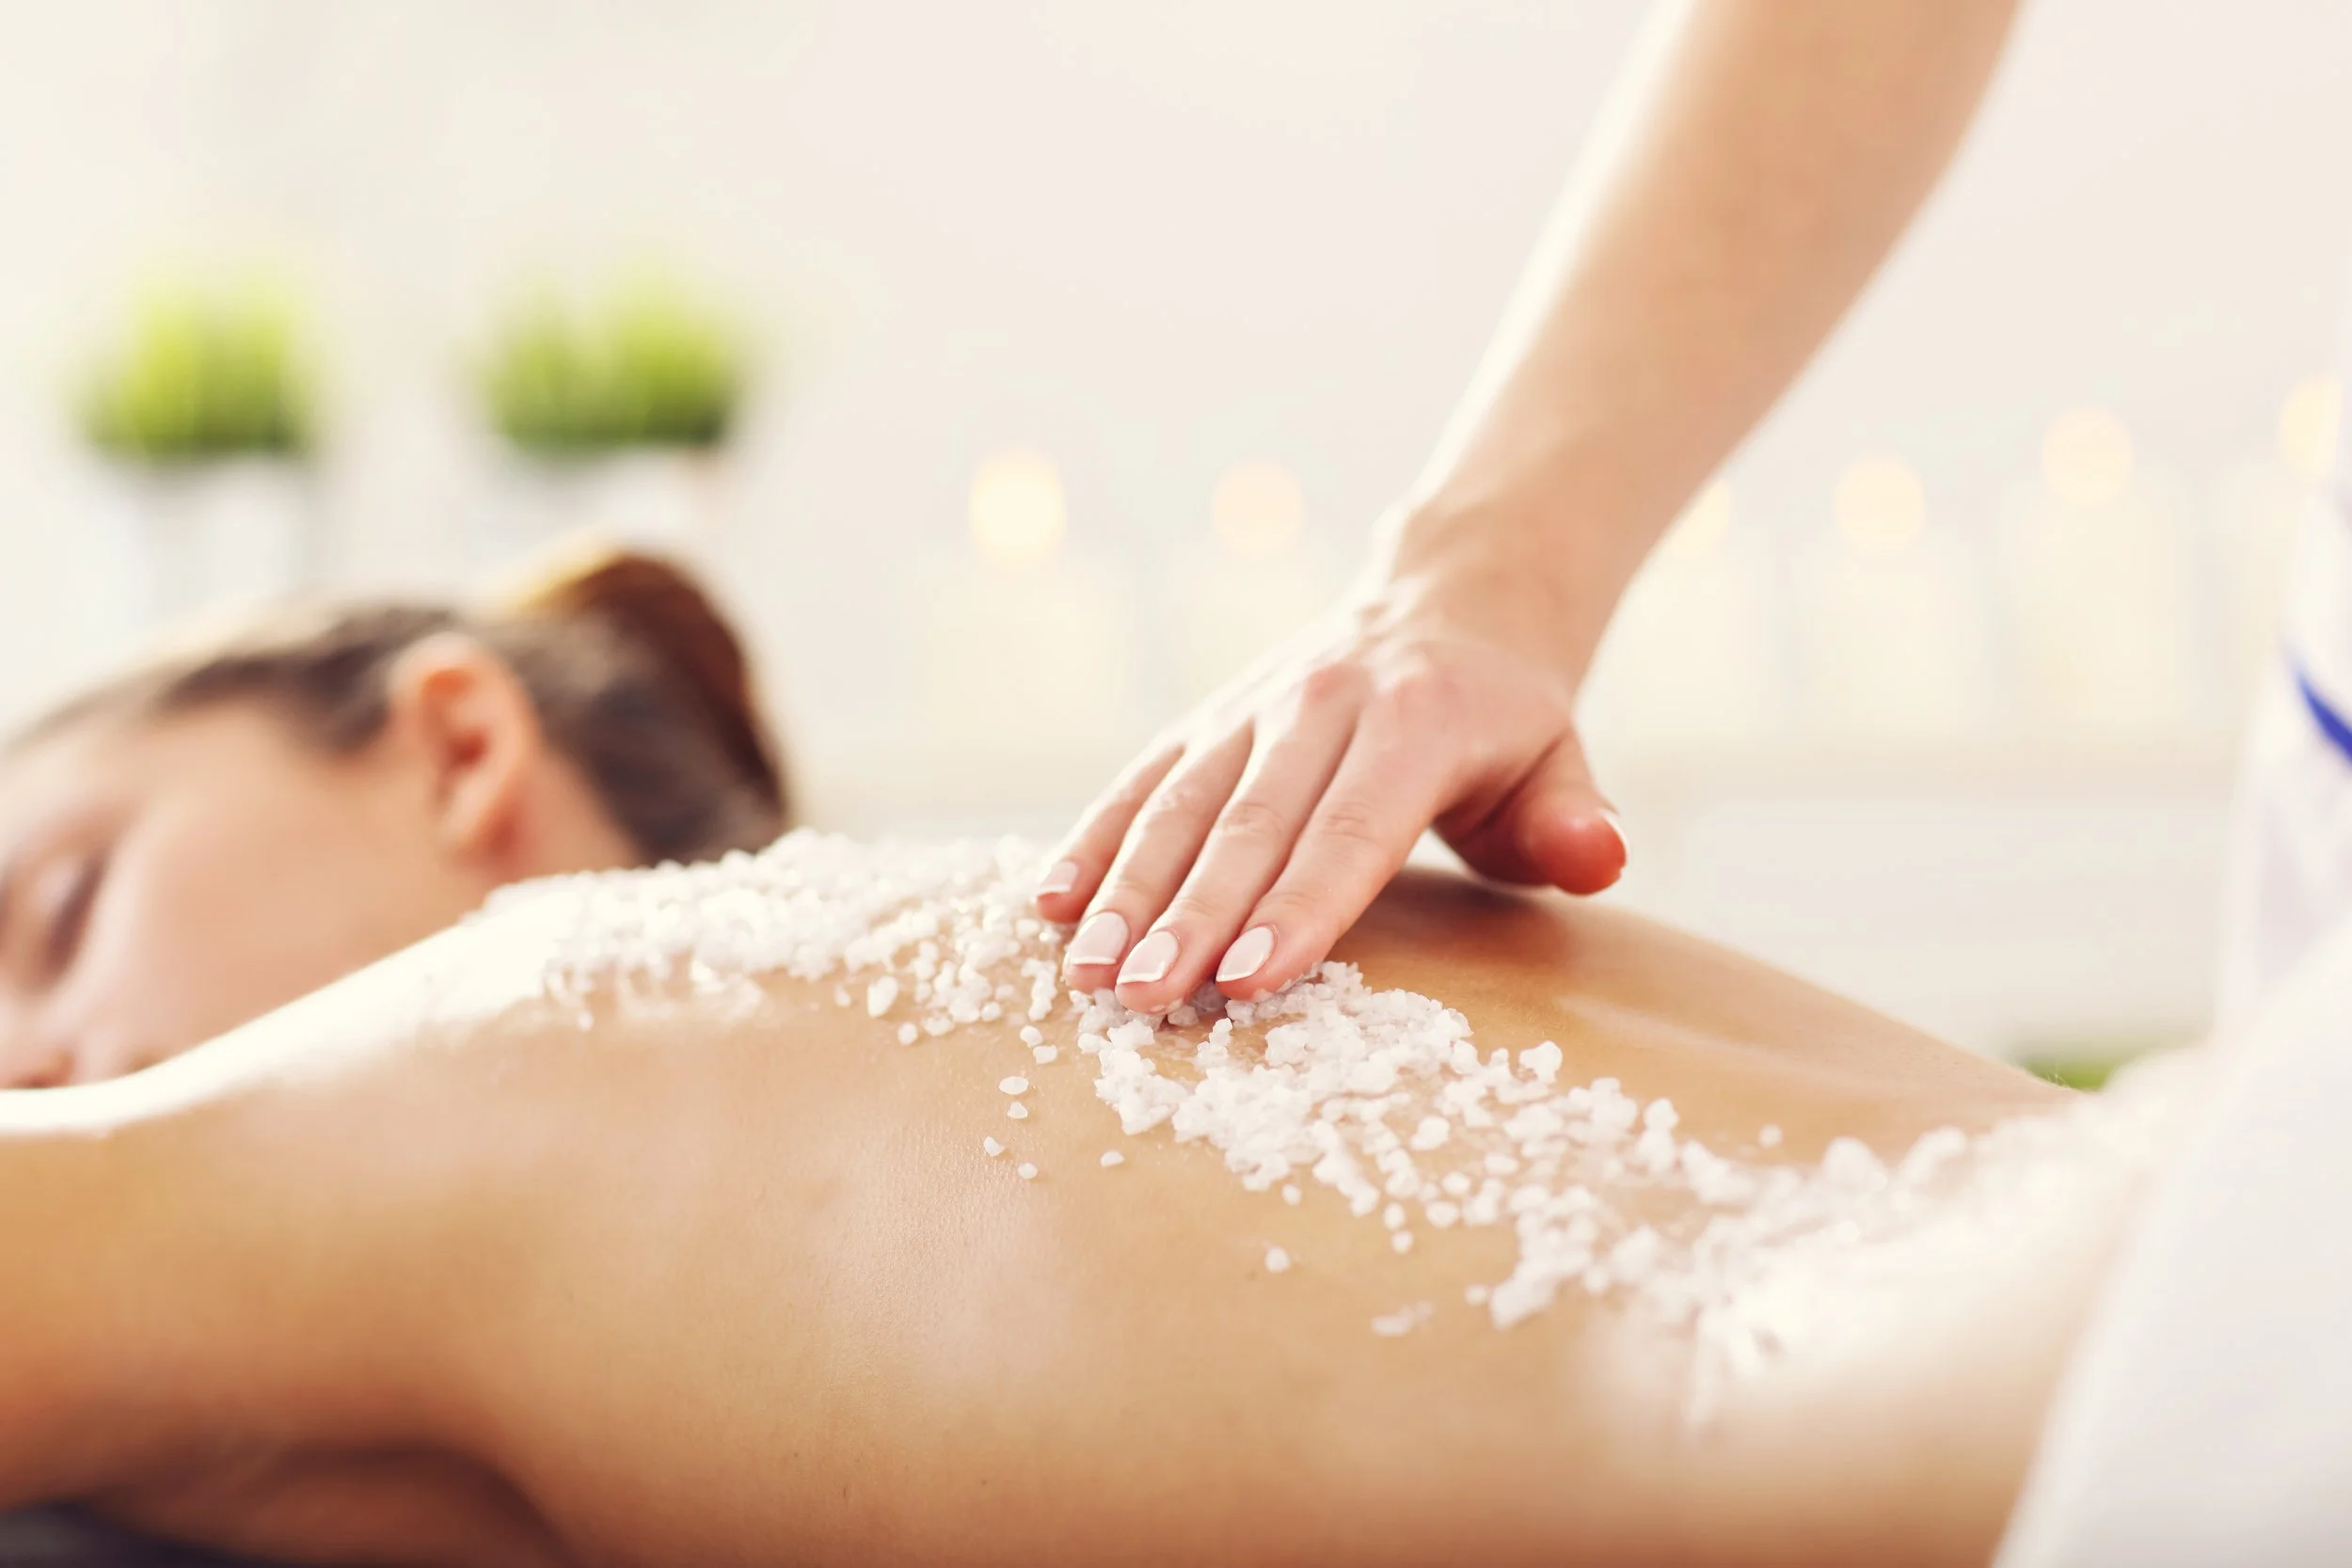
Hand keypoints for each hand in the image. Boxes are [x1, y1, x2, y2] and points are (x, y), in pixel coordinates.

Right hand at [1034, 563, 1626, 1012]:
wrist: (1447, 602)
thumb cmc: (1507, 722)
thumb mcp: (1559, 761)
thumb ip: (1573, 819)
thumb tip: (1598, 858)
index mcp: (1415, 720)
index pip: (1350, 828)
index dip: (1299, 905)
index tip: (1247, 977)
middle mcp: (1321, 704)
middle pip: (1249, 824)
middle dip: (1190, 916)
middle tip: (1142, 997)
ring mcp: (1250, 708)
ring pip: (1181, 804)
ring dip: (1127, 891)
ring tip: (1088, 971)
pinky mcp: (1205, 720)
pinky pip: (1142, 781)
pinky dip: (1093, 839)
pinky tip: (1049, 902)